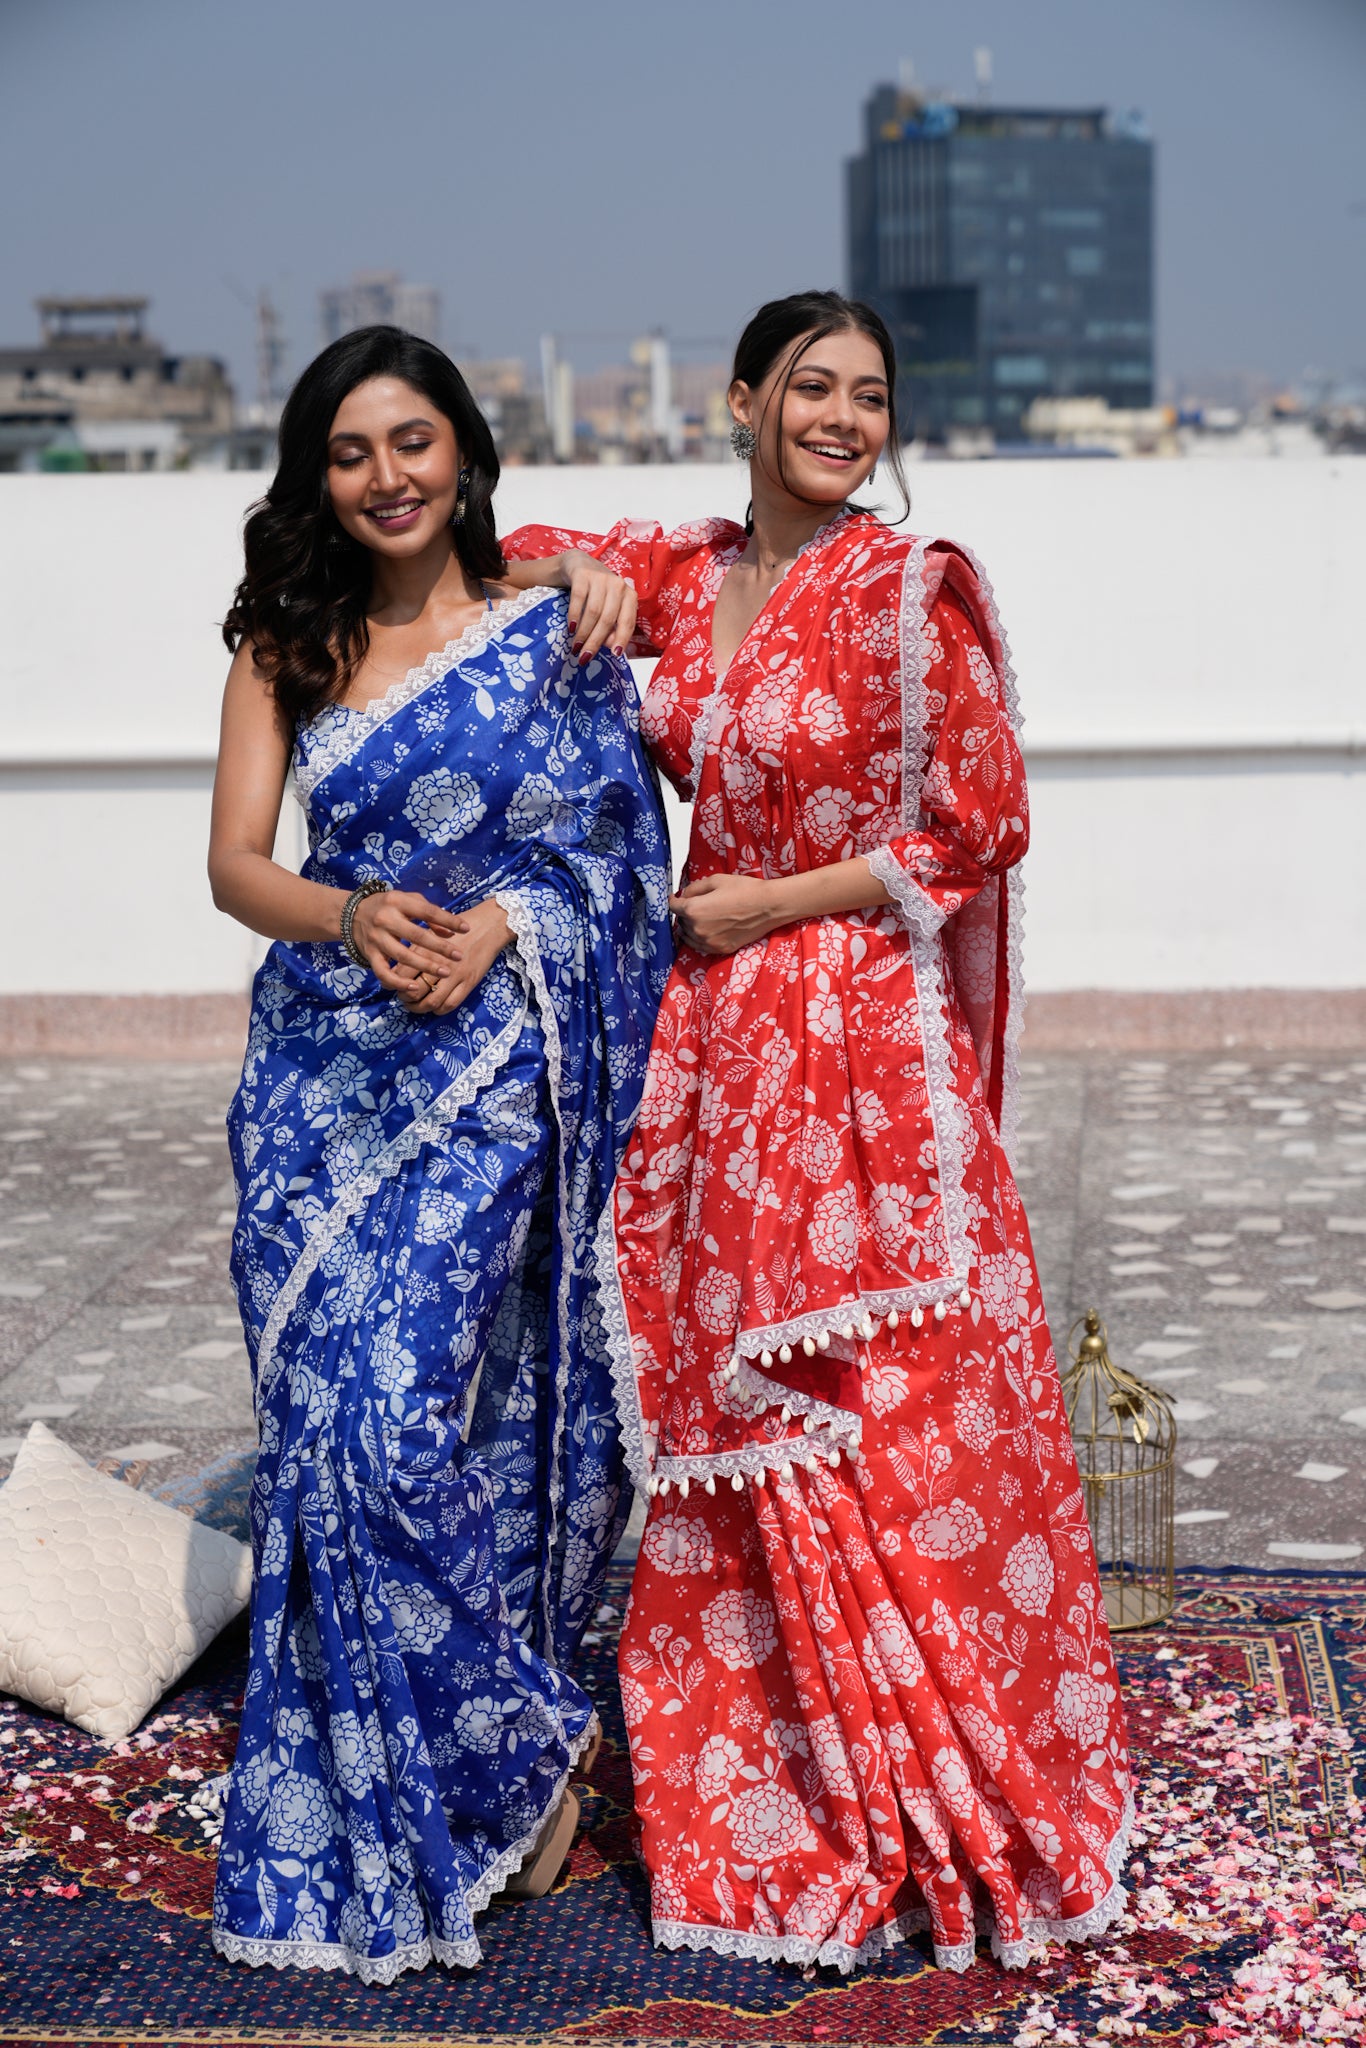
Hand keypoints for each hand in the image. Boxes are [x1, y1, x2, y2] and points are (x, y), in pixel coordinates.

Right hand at [350, 889, 460, 994]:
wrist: (350, 914)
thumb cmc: (387, 907)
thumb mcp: (407, 901)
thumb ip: (429, 913)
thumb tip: (450, 931)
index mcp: (398, 902)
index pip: (427, 912)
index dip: (448, 920)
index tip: (466, 929)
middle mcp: (386, 919)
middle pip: (417, 936)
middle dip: (440, 948)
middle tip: (460, 956)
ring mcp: (377, 939)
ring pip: (403, 956)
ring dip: (426, 966)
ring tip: (446, 972)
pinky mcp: (370, 955)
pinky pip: (384, 973)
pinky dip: (398, 982)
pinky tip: (414, 987)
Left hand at [397, 898, 513, 1015]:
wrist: (488, 925)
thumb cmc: (458, 928)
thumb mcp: (432, 932)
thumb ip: (416, 948)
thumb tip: (398, 968)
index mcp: (425, 949)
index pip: (401, 974)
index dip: (394, 984)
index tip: (394, 986)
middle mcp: (438, 963)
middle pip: (414, 991)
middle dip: (405, 999)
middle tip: (404, 999)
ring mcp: (455, 975)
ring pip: (431, 1002)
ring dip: (420, 1008)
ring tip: (417, 1005)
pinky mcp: (469, 982)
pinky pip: (450, 1004)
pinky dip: (439, 1010)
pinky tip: (435, 1007)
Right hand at [560, 550, 637, 662]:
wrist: (578, 564)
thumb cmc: (596, 593)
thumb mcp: (607, 609)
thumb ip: (612, 628)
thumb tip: (611, 647)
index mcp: (629, 596)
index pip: (628, 621)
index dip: (622, 639)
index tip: (615, 655)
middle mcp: (618, 585)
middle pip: (608, 619)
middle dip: (595, 641)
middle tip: (584, 657)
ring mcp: (600, 578)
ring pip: (593, 611)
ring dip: (583, 632)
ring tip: (575, 646)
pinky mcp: (583, 574)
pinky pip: (578, 599)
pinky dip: (574, 616)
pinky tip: (570, 628)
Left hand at [669, 875, 777, 955]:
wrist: (768, 906)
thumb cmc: (744, 890)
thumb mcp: (715, 880)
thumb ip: (694, 888)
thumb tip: (684, 894)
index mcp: (694, 910)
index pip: (673, 906)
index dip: (673, 900)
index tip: (676, 898)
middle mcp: (697, 929)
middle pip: (680, 922)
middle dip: (683, 913)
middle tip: (693, 904)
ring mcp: (708, 942)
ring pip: (688, 936)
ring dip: (689, 927)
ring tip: (700, 918)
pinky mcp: (720, 949)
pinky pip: (700, 947)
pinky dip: (699, 939)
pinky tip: (706, 930)